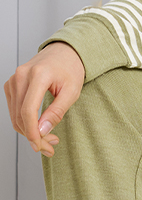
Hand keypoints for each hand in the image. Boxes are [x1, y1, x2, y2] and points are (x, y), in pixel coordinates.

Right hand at [4, 43, 84, 158]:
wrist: (64, 52)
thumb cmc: (70, 69)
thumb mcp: (71, 91)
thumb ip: (57, 112)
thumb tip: (42, 131)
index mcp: (38, 75)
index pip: (28, 110)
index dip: (32, 132)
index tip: (41, 146)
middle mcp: (21, 76)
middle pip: (20, 115)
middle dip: (33, 136)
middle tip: (50, 147)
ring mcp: (13, 79)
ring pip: (15, 115)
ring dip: (28, 131)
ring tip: (48, 139)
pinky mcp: (11, 84)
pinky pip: (14, 109)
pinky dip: (24, 122)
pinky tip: (38, 127)